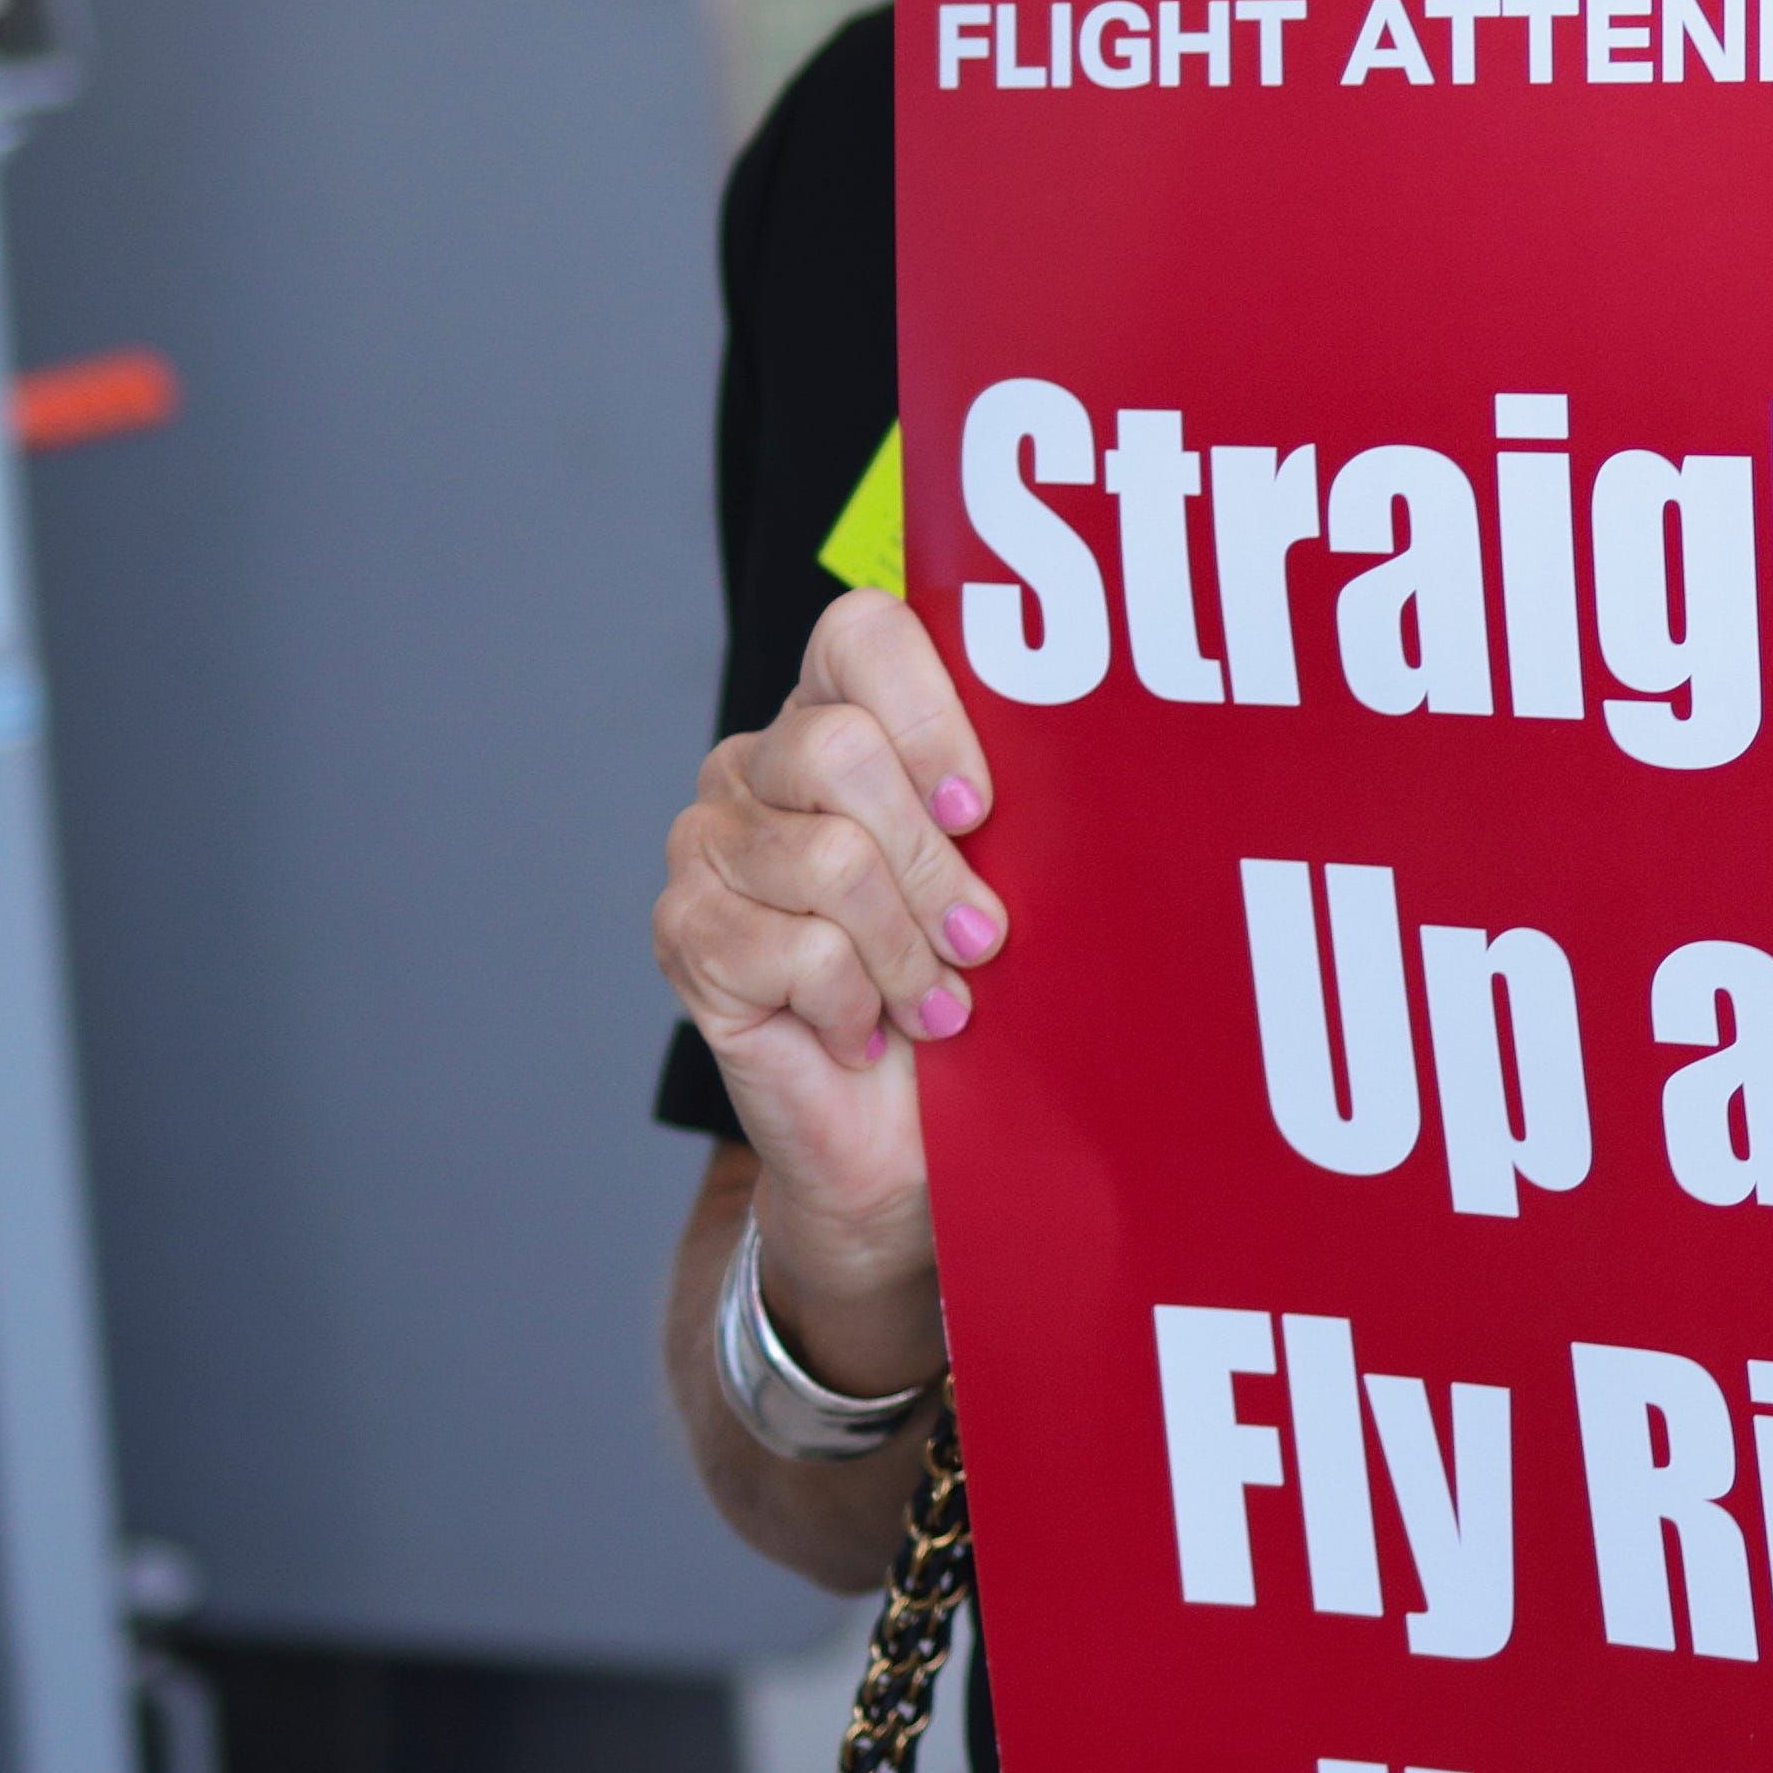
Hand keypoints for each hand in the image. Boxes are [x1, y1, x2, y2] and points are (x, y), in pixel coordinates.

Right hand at [650, 586, 994, 1370]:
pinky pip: (788, 949)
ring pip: (825, 861)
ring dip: (904, 953)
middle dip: (934, 865)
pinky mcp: (684, 933)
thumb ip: (1005, 803)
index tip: (983, 808)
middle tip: (982, 941)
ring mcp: (707, 845)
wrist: (902, 1141)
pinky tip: (867, 1032)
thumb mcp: (1008, 881)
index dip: (930, 711)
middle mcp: (756, 764)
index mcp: (838, 713)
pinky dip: (854, 1006)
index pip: (860, 631)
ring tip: (938, 1004)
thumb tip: (1088, 747)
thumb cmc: (967, 993)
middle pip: (838, 751)